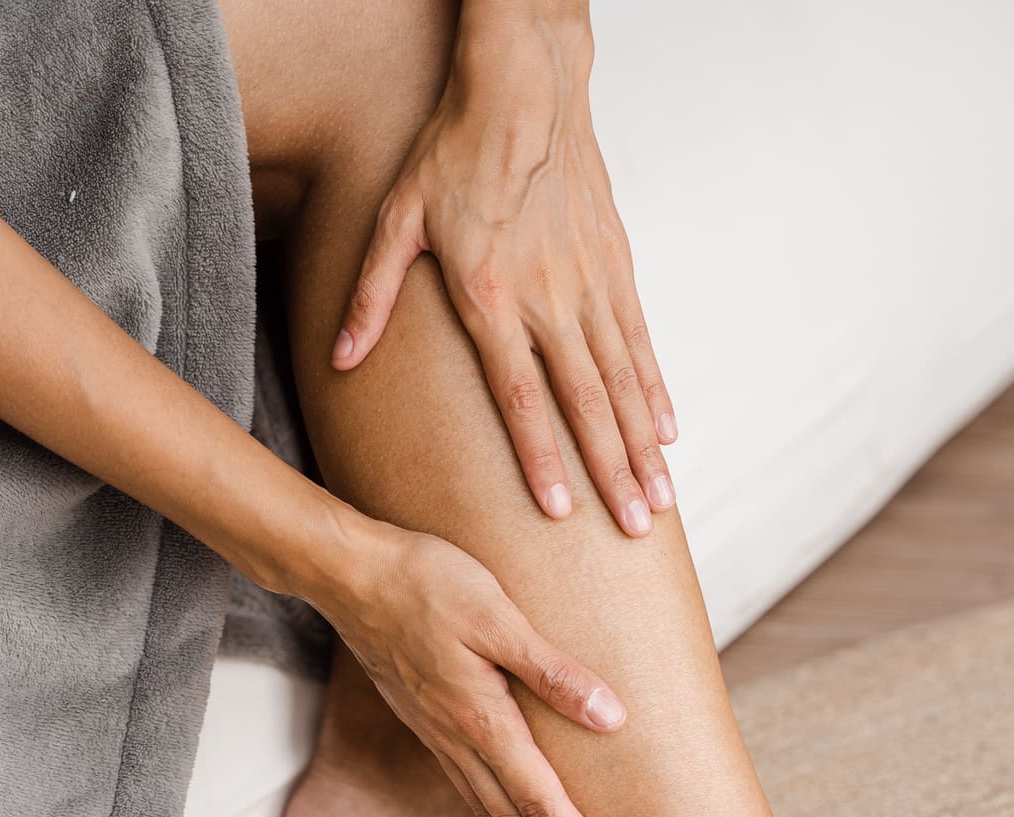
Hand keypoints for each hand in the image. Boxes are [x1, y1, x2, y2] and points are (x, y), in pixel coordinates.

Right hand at [302, 513, 628, 816]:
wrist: (350, 574)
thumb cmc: (427, 582)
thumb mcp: (497, 615)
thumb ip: (552, 671)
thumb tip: (613, 717)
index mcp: (481, 721)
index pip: (540, 804)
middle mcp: (460, 745)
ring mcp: (443, 741)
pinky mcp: (435, 729)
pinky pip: (476, 798)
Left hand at [331, 12, 676, 536]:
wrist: (524, 90)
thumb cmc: (453, 154)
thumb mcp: (396, 220)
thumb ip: (372, 295)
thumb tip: (343, 358)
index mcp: (491, 296)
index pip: (521, 395)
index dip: (542, 458)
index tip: (561, 512)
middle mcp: (550, 298)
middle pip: (586, 402)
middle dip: (611, 471)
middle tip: (634, 529)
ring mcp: (590, 284)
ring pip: (624, 379)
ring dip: (643, 444)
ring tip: (659, 500)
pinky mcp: (616, 265)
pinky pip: (640, 341)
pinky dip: (657, 389)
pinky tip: (670, 431)